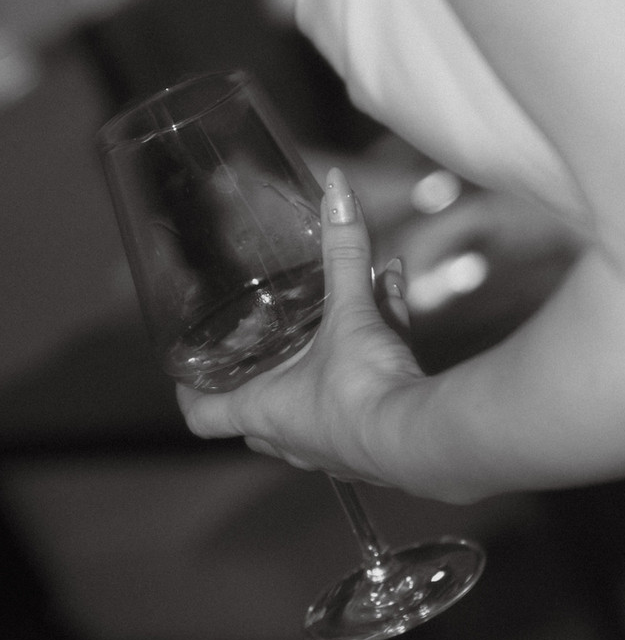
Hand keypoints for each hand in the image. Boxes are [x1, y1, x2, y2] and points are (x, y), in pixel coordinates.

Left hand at [177, 166, 423, 483]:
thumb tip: (337, 190)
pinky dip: (373, 355)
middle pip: (258, 416)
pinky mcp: (375, 447)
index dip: (188, 394)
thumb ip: (344, 252)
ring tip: (342, 305)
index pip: (203, 415)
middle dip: (262, 377)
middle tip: (262, 343)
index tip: (186, 372)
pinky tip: (395, 300)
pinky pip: (365, 394)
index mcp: (263, 412)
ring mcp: (334, 448)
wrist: (422, 438)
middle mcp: (292, 439)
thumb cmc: (364, 390)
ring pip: (319, 400)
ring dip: (328, 356)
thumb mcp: (349, 310)